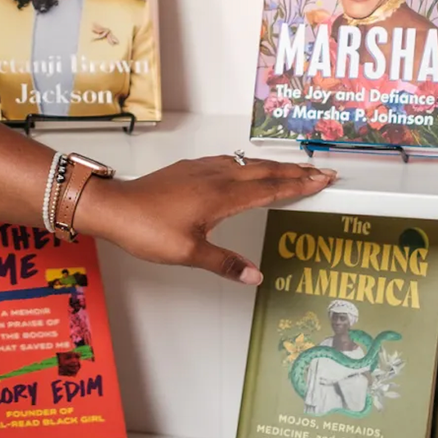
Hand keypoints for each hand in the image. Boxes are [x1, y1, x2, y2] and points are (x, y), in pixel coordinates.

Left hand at [76, 154, 334, 284]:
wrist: (114, 208)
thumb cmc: (148, 229)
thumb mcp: (188, 252)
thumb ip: (225, 263)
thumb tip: (256, 275)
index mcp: (221, 195)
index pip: (269, 187)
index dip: (298, 184)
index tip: (323, 179)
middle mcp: (215, 176)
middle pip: (263, 170)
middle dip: (294, 171)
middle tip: (320, 171)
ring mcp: (201, 169)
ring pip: (246, 163)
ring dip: (272, 166)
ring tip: (292, 169)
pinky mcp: (188, 168)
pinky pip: (229, 162)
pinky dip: (249, 164)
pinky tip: (246, 168)